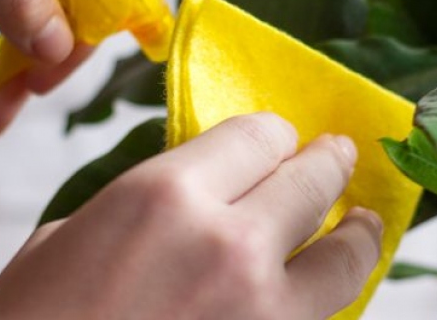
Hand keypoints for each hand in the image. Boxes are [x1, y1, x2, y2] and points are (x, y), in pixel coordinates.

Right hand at [0, 113, 383, 319]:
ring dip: (357, 235)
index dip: (274, 135)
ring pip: (346, 259)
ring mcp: (262, 313)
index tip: (279, 140)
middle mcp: (228, 245)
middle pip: (313, 181)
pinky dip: (324, 299)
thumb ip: (152, 200)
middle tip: (341, 155)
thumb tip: (206, 185)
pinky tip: (319, 290)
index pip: (261, 135)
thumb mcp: (73, 236)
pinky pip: (320, 318)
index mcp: (167, 196)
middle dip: (329, 163)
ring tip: (362, 225)